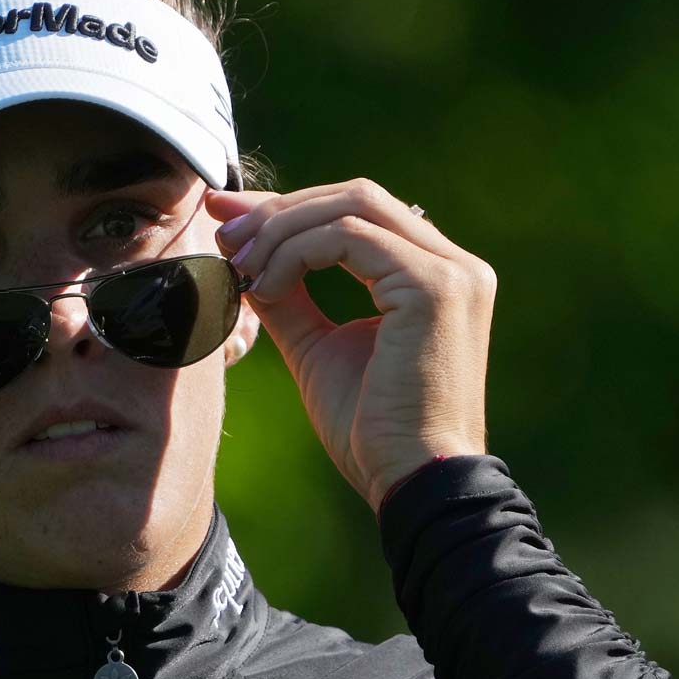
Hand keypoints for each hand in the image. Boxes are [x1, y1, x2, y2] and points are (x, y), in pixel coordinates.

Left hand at [208, 179, 493, 512]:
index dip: (288, 206)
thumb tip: (245, 257)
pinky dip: (296, 252)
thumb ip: (289, 298)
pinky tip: (266, 286)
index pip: (358, 212)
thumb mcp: (318, 348)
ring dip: (282, 229)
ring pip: (351, 207)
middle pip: (356, 196)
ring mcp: (451, 271)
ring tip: (238, 264)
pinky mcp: (436, 286)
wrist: (410, 482)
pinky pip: (349, 238)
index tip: (228, 214)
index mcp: (434, 275)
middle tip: (225, 235)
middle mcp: (454, 264)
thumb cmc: (371, 432)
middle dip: (280, 209)